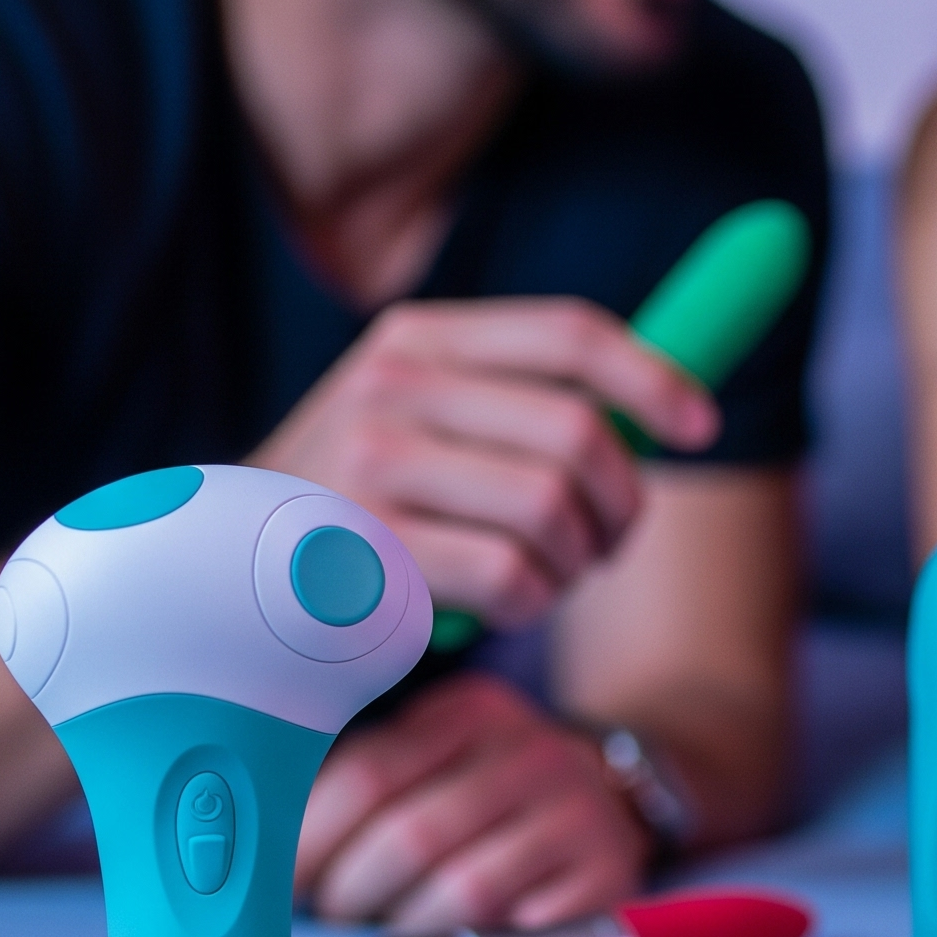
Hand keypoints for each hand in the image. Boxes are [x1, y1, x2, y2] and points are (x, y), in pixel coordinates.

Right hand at [253, 297, 717, 629]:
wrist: (235, 577)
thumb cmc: (373, 507)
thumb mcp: (435, 424)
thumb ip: (529, 402)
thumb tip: (675, 404)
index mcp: (422, 337)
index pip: (569, 331)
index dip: (654, 377)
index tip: (701, 427)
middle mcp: (392, 383)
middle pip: (580, 429)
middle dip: (625, 500)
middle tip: (614, 541)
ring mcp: (372, 464)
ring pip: (552, 508)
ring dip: (576, 560)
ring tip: (550, 575)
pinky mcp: (366, 550)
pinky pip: (511, 576)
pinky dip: (531, 603)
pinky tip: (504, 606)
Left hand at [295, 672, 649, 935]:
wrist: (612, 806)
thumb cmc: (484, 798)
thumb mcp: (434, 762)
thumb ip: (357, 786)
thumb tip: (249, 848)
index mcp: (471, 711)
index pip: (366, 775)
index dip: (309, 843)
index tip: (274, 885)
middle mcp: (532, 749)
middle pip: (410, 835)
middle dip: (350, 893)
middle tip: (332, 915)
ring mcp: (579, 811)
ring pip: (462, 888)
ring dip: (405, 926)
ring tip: (388, 927)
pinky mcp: (609, 872)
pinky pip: (519, 925)